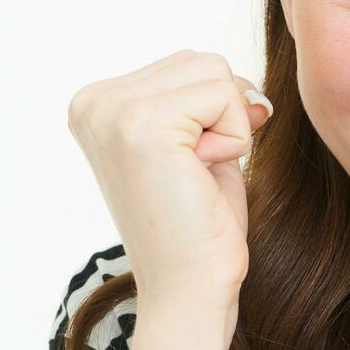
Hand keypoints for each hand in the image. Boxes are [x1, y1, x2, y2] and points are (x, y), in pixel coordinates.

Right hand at [65, 49, 271, 298]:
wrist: (188, 289)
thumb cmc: (198, 226)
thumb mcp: (198, 145)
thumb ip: (209, 101)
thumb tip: (257, 93)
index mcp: (95, 103)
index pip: (187, 64)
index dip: (212, 113)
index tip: (185, 166)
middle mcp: (93, 102)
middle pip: (201, 60)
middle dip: (222, 116)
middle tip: (193, 173)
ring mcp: (112, 111)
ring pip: (216, 72)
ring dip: (228, 127)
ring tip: (194, 174)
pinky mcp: (142, 125)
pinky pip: (225, 95)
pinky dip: (233, 138)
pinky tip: (199, 176)